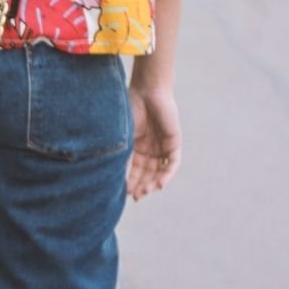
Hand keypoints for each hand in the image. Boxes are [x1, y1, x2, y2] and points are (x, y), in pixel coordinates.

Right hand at [127, 85, 180, 200]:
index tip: (123, 194)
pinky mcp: (174, 142)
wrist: (147, 91)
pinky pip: (172, 163)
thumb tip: (115, 179)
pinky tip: (159, 184)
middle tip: (135, 197)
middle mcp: (150, 148)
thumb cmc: (130, 109)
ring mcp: (162, 146)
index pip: (134, 169)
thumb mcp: (124, 137)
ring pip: (159, 171)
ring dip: (153, 183)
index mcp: (135, 146)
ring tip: (145, 192)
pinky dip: (167, 174)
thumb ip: (123, 156)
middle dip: (141, 186)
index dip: (130, 182)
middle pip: (147, 173)